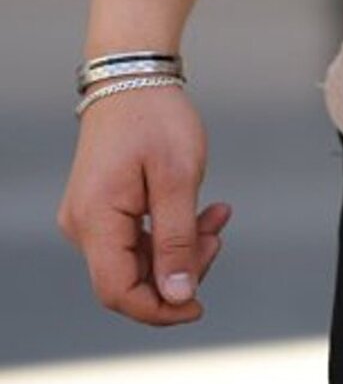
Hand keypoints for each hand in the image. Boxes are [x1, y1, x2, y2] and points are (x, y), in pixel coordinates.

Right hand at [57, 87, 230, 325]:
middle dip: (180, 269)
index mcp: (95, 220)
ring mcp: (89, 217)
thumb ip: (177, 240)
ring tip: (218, 217)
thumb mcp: (179, 177)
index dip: (160, 309)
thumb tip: (179, 296)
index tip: (199, 304)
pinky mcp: (101, 208)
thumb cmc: (156, 118)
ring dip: (181, 247)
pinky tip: (205, 212)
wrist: (133, 73)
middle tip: (219, 235)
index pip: (119, 292)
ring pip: (136, 259)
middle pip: (130, 279)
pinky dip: (170, 231)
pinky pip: (135, 238)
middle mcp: (82, 226)